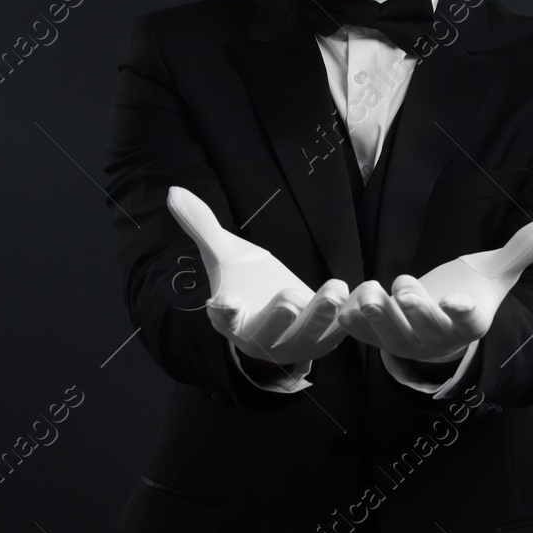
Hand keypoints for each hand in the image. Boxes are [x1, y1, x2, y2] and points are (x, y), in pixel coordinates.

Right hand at [166, 185, 349, 366]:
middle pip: (269, 332)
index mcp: (232, 319)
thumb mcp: (223, 253)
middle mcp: (261, 338)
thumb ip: (201, 225)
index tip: (222, 302)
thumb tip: (173, 190)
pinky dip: (349, 320)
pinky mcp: (324, 340)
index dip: (223, 312)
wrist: (276, 314)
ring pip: (308, 335)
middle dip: (279, 317)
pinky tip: (360, 298)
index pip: (223, 319)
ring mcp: (294, 343)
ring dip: (321, 316)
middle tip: (290, 297)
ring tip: (333, 289)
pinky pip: (338, 334)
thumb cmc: (245, 283)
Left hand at [338, 217, 532, 363]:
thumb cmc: (472, 292)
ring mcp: (407, 340)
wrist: (442, 322)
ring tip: (368, 292)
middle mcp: (438, 338)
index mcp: (470, 321)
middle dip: (413, 308)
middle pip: (425, 330)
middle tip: (402, 285)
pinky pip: (362, 334)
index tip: (457, 301)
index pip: (470, 321)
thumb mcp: (497, 271)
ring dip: (376, 315)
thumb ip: (522, 248)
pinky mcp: (379, 337)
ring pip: (388, 335)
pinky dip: (351, 319)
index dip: (462, 312)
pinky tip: (344, 300)